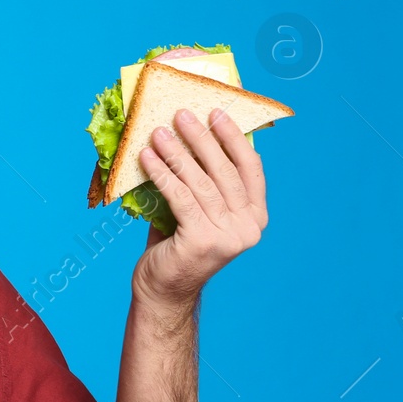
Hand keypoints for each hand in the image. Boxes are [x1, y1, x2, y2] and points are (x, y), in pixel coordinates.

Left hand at [130, 107, 267, 307]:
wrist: (163, 290)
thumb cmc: (177, 244)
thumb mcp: (198, 209)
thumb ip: (203, 182)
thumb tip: (189, 135)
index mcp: (256, 216)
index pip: (250, 168)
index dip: (233, 138)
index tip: (217, 112)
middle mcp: (248, 227)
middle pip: (224, 171)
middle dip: (202, 138)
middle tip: (181, 114)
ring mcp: (228, 236)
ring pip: (201, 182)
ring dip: (177, 152)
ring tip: (158, 132)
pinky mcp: (201, 241)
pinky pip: (179, 197)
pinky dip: (162, 173)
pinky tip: (147, 157)